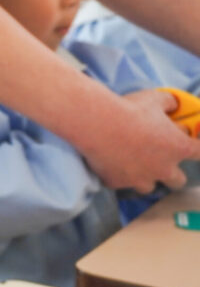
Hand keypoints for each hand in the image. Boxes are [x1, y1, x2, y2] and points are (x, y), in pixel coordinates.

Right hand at [79, 88, 199, 192]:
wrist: (97, 124)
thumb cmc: (130, 110)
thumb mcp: (155, 98)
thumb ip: (169, 104)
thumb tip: (173, 105)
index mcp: (178, 148)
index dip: (196, 148)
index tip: (190, 144)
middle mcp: (163, 169)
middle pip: (178, 181)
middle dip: (172, 172)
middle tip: (160, 160)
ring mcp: (140, 179)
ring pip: (149, 187)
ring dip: (145, 177)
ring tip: (133, 165)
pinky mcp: (117, 182)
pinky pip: (119, 183)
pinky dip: (117, 175)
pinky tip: (109, 163)